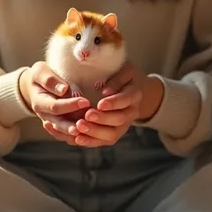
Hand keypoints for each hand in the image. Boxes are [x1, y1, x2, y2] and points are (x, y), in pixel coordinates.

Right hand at [19, 63, 89, 143]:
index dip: (70, 105)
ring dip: (76, 134)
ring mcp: (52, 122)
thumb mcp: (40, 72)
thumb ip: (49, 80)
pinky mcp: (59, 126)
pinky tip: (89, 135)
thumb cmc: (40, 76)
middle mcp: (45, 116)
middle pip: (59, 124)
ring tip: (90, 131)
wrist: (35, 86)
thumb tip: (63, 89)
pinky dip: (77, 138)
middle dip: (73, 125)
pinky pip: (67, 136)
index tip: (85, 101)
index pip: (55, 107)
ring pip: (64, 133)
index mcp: (39, 102)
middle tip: (88, 123)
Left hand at [45, 62, 163, 147]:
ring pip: (112, 135)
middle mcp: (131, 112)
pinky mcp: (113, 133)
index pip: (126, 99)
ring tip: (79, 127)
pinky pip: (102, 141)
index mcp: (135, 94)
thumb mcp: (124, 70)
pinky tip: (77, 138)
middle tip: (87, 115)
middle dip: (102, 119)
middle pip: (119, 120)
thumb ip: (117, 78)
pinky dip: (89, 141)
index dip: (114, 103)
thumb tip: (105, 91)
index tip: (100, 103)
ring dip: (95, 133)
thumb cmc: (121, 75)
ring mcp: (123, 125)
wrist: (128, 89)